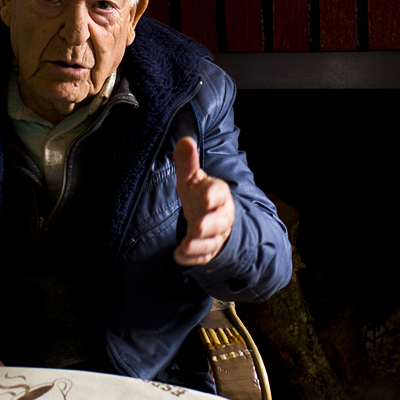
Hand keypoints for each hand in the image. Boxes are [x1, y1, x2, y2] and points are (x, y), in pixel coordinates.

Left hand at [173, 136, 234, 267]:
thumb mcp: (192, 178)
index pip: (219, 193)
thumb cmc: (200, 194)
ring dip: (199, 246)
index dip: (212, 196)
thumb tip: (185, 141)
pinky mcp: (208, 250)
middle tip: (196, 228)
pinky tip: (179, 256)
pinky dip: (191, 258)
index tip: (203, 198)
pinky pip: (203, 257)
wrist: (212, 218)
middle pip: (219, 222)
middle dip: (208, 226)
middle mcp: (220, 216)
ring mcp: (216, 235)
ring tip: (185, 246)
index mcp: (218, 194)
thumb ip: (188, 162)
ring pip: (211, 243)